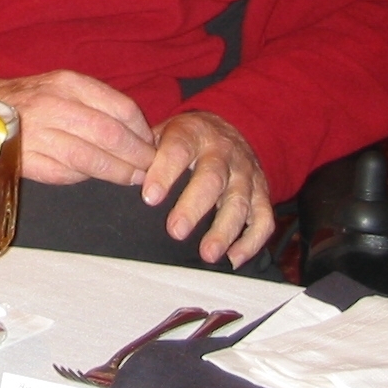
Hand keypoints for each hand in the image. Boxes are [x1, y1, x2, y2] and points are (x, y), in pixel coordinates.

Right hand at [0, 71, 156, 185]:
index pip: (120, 108)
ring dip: (119, 173)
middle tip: (151, 170)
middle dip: (138, 157)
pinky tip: (95, 178)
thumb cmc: (23, 100)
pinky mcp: (27, 159)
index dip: (142, 132)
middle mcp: (54, 105)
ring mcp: (39, 134)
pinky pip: (67, 174)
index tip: (152, 145)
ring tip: (134, 180)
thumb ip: (92, 103)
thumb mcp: (58, 87)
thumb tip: (135, 133)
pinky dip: (86, 178)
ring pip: (92, 159)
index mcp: (66, 83)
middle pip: (111, 135)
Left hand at [143, 111, 275, 266]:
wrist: (227, 128)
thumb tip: (124, 176)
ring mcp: (246, 173)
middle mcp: (223, 152)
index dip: (164, 172)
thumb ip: (146, 152)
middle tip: (175, 231)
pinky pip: (263, 219)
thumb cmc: (185, 140)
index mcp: (193, 133)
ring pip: (239, 201)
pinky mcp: (262, 193)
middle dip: (193, 206)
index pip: (178, 149)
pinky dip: (251, 241)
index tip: (150, 197)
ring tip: (207, 254)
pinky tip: (234, 259)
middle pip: (212, 178)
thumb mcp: (164, 134)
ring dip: (224, 230)